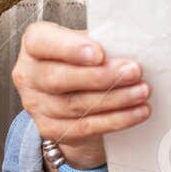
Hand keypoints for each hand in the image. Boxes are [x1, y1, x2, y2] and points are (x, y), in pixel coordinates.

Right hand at [12, 22, 149, 171]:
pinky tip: (137, 112)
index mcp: (34, 45)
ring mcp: (36, 105)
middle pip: (58, 78)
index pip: (41, 43)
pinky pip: (85, 127)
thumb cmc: (82, 62)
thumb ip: (100, 42)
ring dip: (115, 99)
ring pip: (75, 105)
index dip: (69, 48)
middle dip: (100, 76)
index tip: (99, 53)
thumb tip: (130, 45)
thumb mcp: (87, 44)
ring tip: (142, 92)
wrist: (73, 99)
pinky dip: (115, 120)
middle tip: (133, 72)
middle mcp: (28, 75)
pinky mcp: (50, 130)